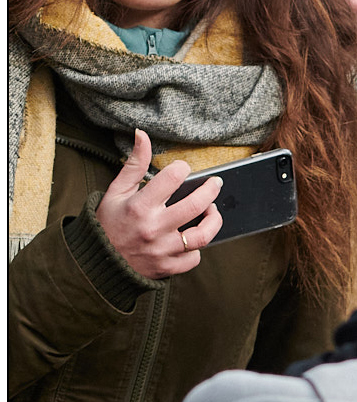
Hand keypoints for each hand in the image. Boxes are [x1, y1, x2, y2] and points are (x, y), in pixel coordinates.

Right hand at [95, 132, 220, 282]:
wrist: (95, 262)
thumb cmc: (108, 223)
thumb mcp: (116, 191)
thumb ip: (134, 164)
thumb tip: (142, 134)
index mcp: (139, 206)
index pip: (173, 178)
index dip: (183, 168)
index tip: (184, 169)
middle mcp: (152, 228)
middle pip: (196, 205)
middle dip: (211, 190)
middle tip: (215, 184)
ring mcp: (160, 250)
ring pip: (203, 235)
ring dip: (214, 220)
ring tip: (212, 210)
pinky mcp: (166, 267)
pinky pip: (193, 258)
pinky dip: (197, 248)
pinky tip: (193, 238)